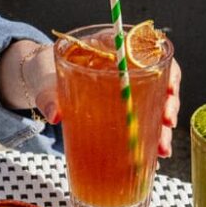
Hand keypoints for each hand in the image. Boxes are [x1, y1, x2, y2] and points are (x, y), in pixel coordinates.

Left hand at [0, 40, 181, 156]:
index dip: (163, 69)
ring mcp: (124, 90)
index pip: (146, 52)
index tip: (169, 88)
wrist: (37, 82)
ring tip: (162, 150)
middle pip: (158, 80)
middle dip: (168, 103)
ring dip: (162, 129)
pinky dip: (148, 139)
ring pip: (154, 104)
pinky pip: (140, 122)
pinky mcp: (120, 111)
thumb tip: (55, 115)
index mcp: (108, 49)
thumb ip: (48, 95)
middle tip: (167, 123)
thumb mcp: (44, 80)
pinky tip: (154, 157)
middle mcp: (122, 68)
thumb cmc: (43, 73)